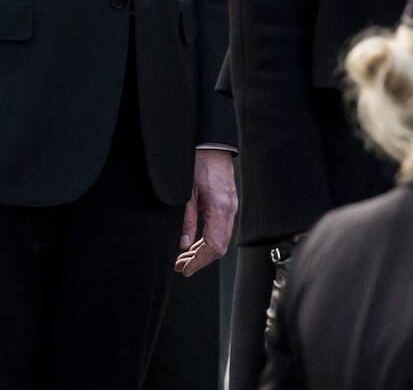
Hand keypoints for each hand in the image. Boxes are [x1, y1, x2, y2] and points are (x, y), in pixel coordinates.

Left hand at [176, 150, 237, 275]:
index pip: (214, 246)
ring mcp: (232, 206)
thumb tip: (183, 244)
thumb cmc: (198, 162)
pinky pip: (222, 228)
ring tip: (184, 258)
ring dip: (203, 251)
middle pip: (219, 247)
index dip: (199, 262)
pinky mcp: (229, 202)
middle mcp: (230, 210)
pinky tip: (195, 242)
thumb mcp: (186, 192)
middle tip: (180, 267)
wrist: (211, 144)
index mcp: (220, 208)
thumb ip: (187, 220)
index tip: (185, 270)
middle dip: (200, 260)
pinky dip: (208, 239)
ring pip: (221, 239)